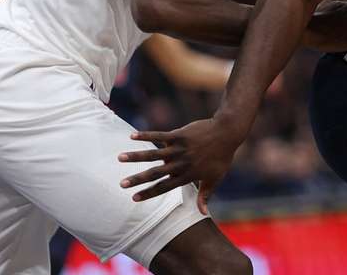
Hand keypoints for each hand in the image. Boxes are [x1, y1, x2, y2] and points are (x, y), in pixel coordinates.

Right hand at [118, 118, 238, 213]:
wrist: (227, 133)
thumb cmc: (222, 156)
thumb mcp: (215, 178)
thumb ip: (206, 195)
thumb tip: (202, 213)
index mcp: (187, 175)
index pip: (164, 187)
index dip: (149, 193)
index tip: (133, 198)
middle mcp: (181, 163)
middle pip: (155, 173)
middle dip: (138, 179)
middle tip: (122, 184)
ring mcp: (179, 148)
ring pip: (154, 154)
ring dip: (136, 156)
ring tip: (120, 157)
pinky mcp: (179, 135)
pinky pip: (159, 135)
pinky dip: (146, 135)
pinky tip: (132, 136)